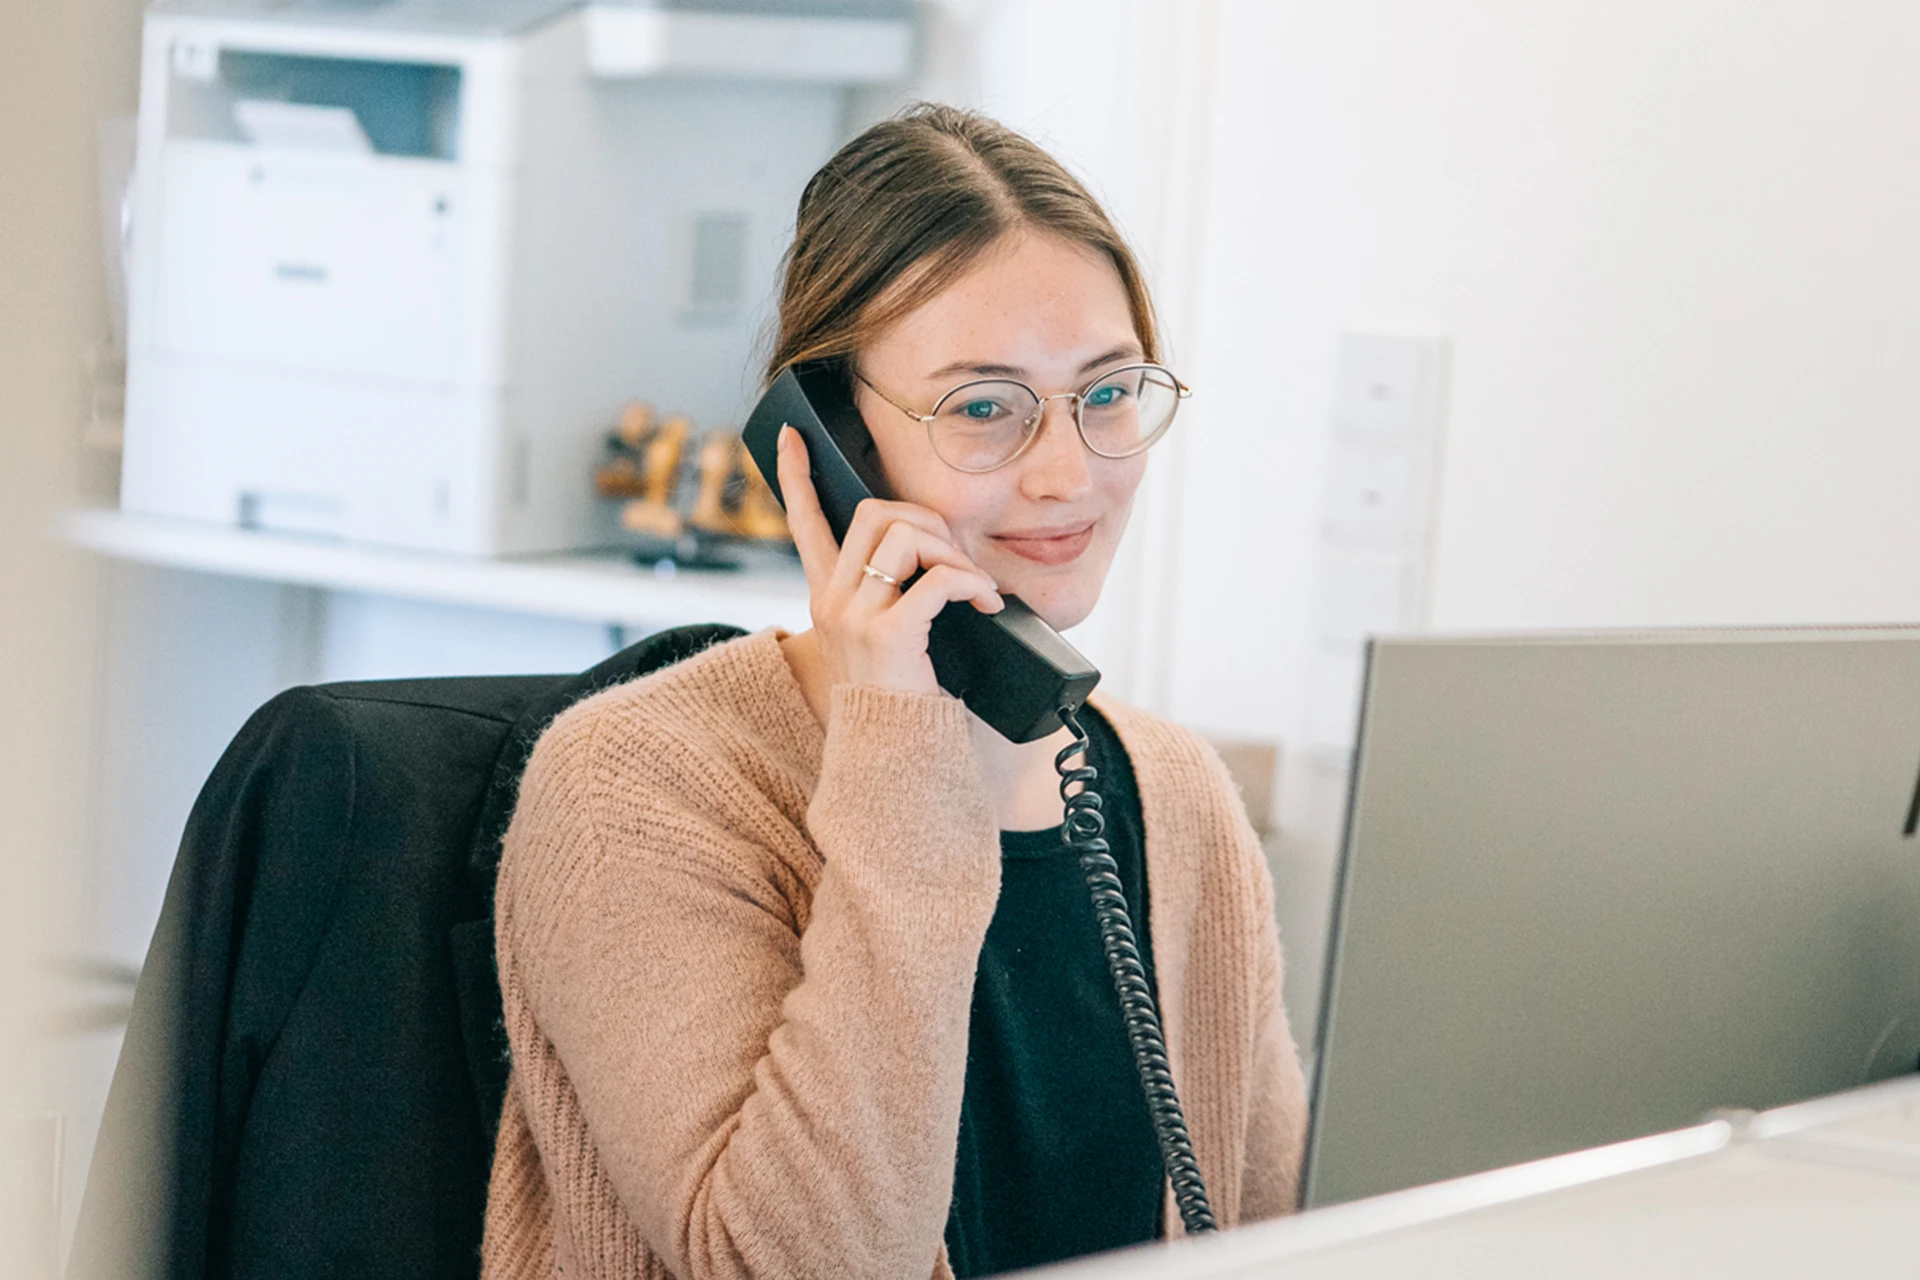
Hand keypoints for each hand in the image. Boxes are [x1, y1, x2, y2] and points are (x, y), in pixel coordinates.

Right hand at [776, 425, 1003, 695]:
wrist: (893, 753)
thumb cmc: (899, 694)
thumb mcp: (886, 635)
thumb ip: (896, 593)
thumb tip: (940, 551)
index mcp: (827, 595)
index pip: (803, 523)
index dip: (794, 476)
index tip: (791, 435)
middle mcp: (832, 600)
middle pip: (874, 513)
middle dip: (926, 518)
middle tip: (956, 554)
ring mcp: (855, 616)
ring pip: (905, 536)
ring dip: (953, 550)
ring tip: (976, 586)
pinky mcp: (887, 635)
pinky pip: (937, 580)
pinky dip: (971, 583)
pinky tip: (986, 604)